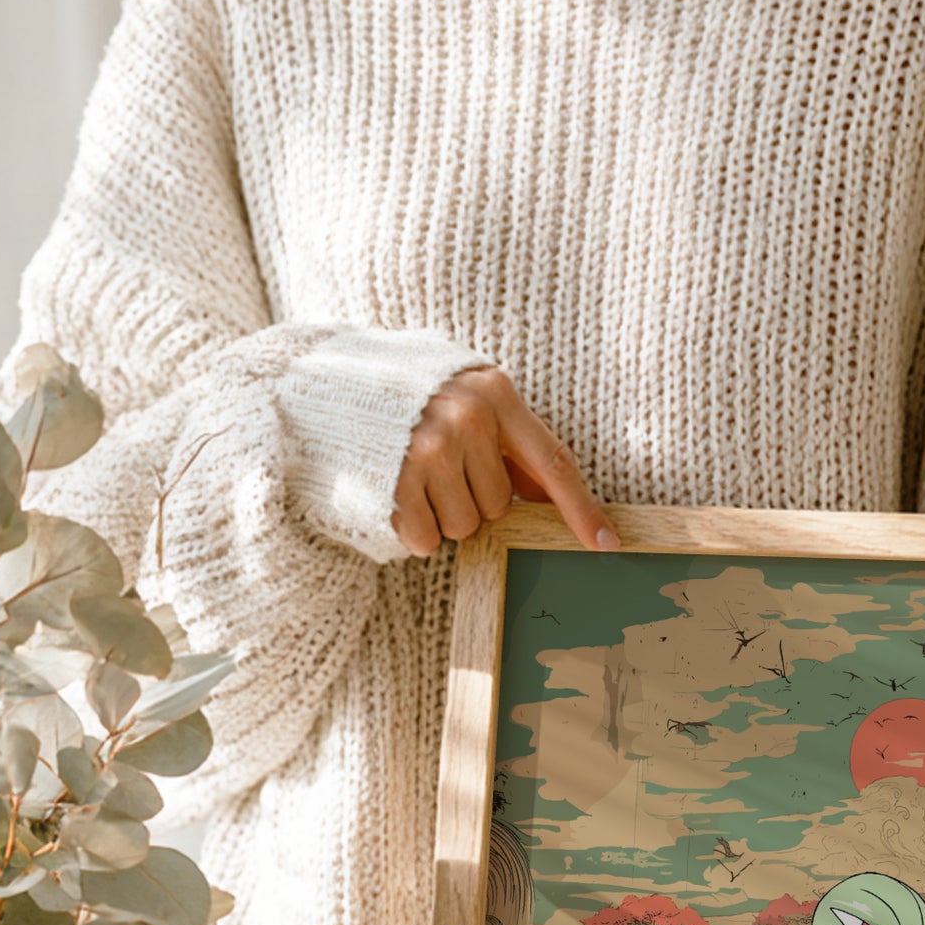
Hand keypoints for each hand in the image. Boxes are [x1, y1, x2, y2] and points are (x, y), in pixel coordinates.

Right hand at [392, 366, 618, 556]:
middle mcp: (468, 419)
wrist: (316, 380)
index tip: (607, 544)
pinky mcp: (396, 481)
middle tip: (436, 468)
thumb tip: (548, 494)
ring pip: (465, 527)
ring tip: (411, 477)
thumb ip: (505, 439)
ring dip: (441, 516)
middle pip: (500, 505)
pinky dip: (413, 530)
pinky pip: (427, 539)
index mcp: (495, 393)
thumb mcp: (461, 395)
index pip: (554, 462)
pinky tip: (393, 494)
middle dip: (472, 499)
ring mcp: (431, 450)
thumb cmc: (401, 393)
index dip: (582, 509)